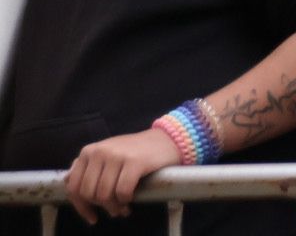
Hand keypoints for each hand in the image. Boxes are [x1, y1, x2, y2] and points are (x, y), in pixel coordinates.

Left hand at [64, 128, 182, 222]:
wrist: (167, 139)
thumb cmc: (136, 150)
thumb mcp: (107, 154)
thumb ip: (87, 166)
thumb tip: (66, 181)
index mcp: (89, 151)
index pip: (73, 186)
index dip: (80, 206)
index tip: (92, 216)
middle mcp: (100, 152)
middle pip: (89, 193)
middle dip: (100, 207)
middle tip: (113, 210)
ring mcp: (117, 156)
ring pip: (104, 195)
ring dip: (114, 207)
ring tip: (123, 209)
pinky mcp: (135, 162)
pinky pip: (122, 191)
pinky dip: (125, 200)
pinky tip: (130, 199)